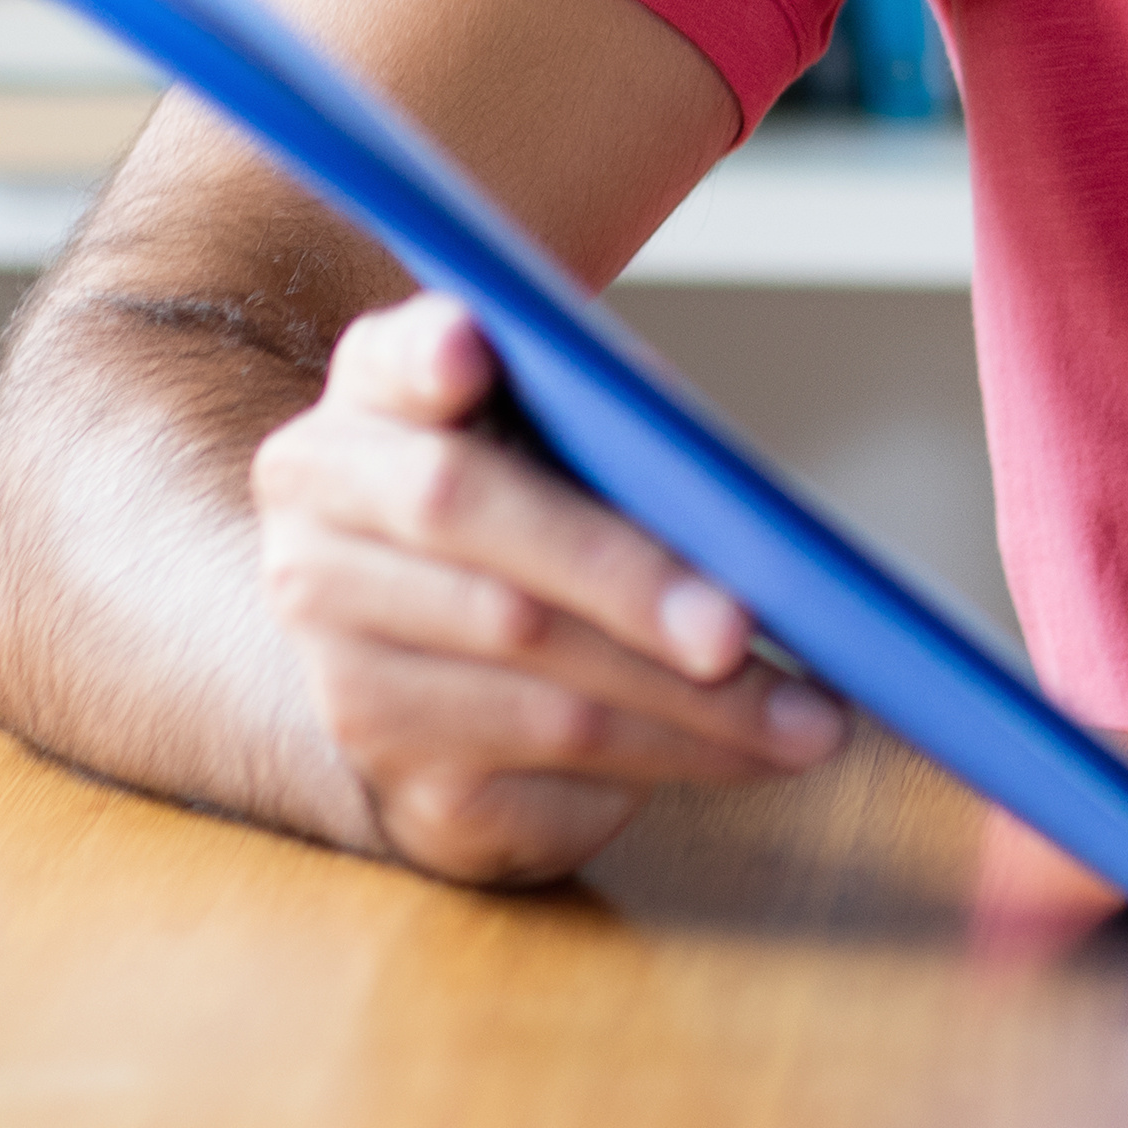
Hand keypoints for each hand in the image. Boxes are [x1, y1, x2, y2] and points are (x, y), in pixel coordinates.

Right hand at [243, 292, 846, 880]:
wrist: (454, 659)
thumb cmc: (545, 511)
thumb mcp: (567, 440)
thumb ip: (619, 423)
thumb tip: (734, 498)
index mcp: (368, 413)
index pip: (389, 363)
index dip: (426, 356)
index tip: (473, 348)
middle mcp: (318, 538)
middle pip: (476, 540)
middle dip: (626, 586)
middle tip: (739, 627)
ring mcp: (338, 670)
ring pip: (534, 686)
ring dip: (692, 711)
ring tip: (808, 719)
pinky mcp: (393, 779)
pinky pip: (553, 775)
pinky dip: (672, 763)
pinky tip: (750, 754)